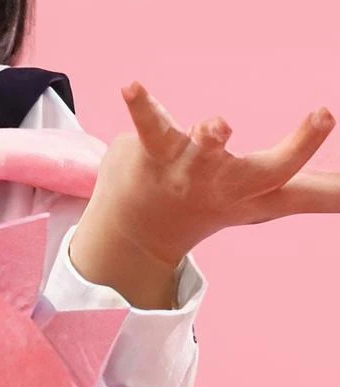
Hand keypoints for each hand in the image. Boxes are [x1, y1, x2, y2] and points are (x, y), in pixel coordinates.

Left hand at [70, 84, 339, 307]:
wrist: (135, 235)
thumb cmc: (211, 205)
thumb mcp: (267, 202)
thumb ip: (319, 194)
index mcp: (256, 193)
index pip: (304, 186)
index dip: (335, 179)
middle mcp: (225, 185)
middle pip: (267, 171)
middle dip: (297, 147)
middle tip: (323, 117)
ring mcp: (189, 170)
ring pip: (204, 154)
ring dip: (213, 139)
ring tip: (218, 124)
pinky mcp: (155, 153)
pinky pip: (150, 126)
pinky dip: (141, 106)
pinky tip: (131, 87)